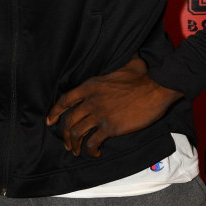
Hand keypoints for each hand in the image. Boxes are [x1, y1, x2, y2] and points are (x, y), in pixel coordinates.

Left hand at [46, 54, 181, 157]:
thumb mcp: (126, 64)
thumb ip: (120, 61)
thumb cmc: (143, 76)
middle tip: (67, 143)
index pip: (65, 99)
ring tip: (76, 151)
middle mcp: (91, 100)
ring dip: (74, 145)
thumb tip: (130, 52)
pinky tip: (95, 153)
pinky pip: (93, 142)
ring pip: (77, 133)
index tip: (49, 121)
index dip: (55, 112)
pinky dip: (91, 150)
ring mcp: (100, 114)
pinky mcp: (110, 127)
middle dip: (65, 134)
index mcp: (91, 85)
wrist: (156, 89)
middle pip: (69, 120)